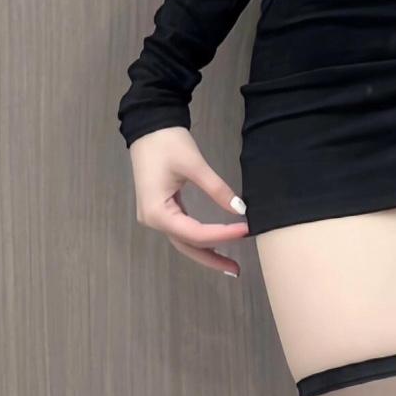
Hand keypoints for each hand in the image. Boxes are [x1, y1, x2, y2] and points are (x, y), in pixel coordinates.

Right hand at [128, 126, 248, 277]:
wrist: (148, 125)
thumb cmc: (167, 143)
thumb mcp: (194, 165)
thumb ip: (217, 189)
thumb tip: (240, 210)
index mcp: (157, 213)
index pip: (195, 233)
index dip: (222, 234)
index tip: (246, 229)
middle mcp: (153, 220)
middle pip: (186, 245)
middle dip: (212, 257)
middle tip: (237, 270)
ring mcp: (156, 216)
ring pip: (184, 240)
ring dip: (206, 250)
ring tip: (230, 262)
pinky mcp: (161, 208)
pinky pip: (181, 229)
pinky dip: (199, 237)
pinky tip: (214, 241)